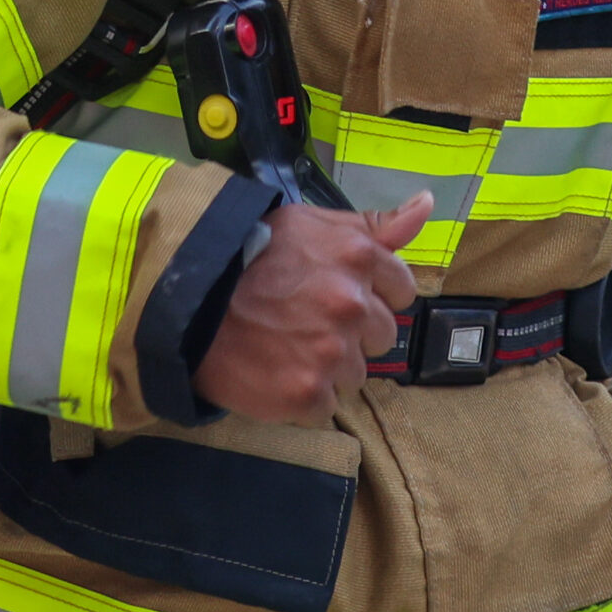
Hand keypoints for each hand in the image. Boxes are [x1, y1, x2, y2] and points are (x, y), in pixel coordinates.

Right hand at [192, 195, 429, 424]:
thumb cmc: (245, 253)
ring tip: (283, 347)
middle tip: (304, 322)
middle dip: (350, 332)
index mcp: (359, 258)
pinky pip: (324, 406)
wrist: (184, 299)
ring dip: (326, 366)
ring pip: (353, 374)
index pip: (400, 290)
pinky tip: (273, 372)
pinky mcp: (306, 393)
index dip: (371, 295)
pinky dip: (301, 396)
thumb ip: (373, 223)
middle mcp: (352, 306)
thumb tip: (427, 205)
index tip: (338, 296)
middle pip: (380, 337)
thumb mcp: (309, 223)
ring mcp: (331, 353)